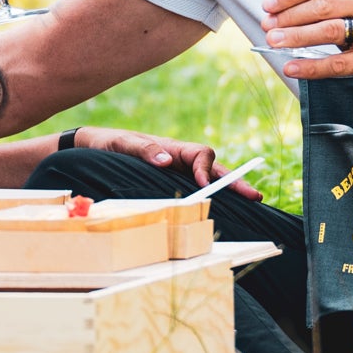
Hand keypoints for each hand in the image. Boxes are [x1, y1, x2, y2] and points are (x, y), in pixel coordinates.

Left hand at [73, 126, 262, 200]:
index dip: (205, 168)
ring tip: (251, 202)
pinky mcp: (174, 184)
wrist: (96, 148)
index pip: (202, 154)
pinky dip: (214, 197)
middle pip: (215, 169)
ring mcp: (180, 173)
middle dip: (235, 181)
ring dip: (231, 190)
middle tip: (255, 196)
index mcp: (174, 147)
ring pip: (211, 179)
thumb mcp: (125, 144)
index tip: (202, 184)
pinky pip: (198, 190)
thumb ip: (145, 150)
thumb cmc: (111, 143)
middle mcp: (182, 160)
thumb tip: (167, 161)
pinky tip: (225, 209)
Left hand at [260, 0, 352, 84]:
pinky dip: (310, 66)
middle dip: (289, 16)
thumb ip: (330, 0)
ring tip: (274, 41)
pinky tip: (292, 67)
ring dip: (295, 36)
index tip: (269, 4)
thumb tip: (282, 11)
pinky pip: (337, 64)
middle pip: (323, 6)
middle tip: (268, 25)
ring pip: (328, 31)